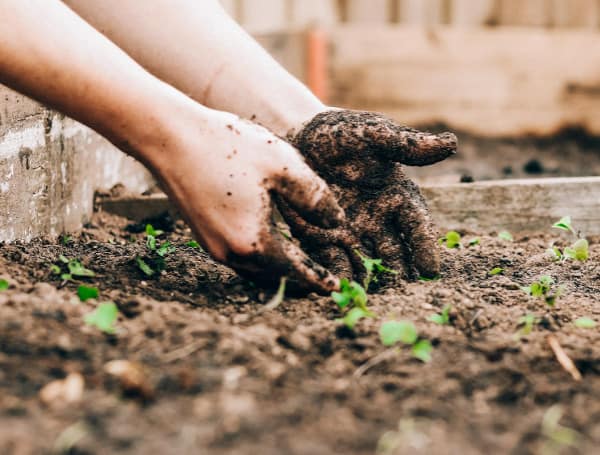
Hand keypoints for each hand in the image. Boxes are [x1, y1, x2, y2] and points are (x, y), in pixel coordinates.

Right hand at [149, 108, 343, 291]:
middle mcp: (231, 253)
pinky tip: (271, 244)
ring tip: (301, 265)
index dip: (319, 279)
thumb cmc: (228, 146)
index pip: (296, 270)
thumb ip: (315, 198)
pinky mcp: (203, 235)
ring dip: (279, 272)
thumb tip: (337, 222)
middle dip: (300, 281)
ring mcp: (213, 246)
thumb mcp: (283, 165)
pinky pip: (240, 258)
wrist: (170, 137)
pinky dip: (261, 259)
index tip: (337, 288)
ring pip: (255, 271)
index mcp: (254, 241)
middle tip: (322, 280)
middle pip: (274, 277)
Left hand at [282, 109, 456, 284]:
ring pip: (367, 263)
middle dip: (400, 275)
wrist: (300, 138)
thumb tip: (451, 143)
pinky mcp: (323, 239)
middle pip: (395, 253)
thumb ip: (406, 145)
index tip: (430, 270)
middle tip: (404, 296)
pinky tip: (340, 290)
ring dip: (371, 282)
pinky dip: (338, 276)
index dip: (425, 247)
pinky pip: (334, 262)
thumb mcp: (374, 134)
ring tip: (373, 301)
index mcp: (398, 197)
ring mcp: (352, 233)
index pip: (417, 226)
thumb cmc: (342, 134)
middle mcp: (379, 221)